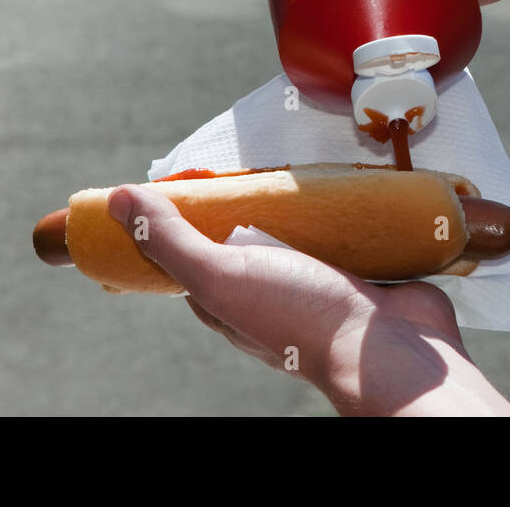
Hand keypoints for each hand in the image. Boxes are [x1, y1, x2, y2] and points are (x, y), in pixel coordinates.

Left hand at [107, 183, 509, 414]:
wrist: (393, 350)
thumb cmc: (303, 318)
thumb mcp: (222, 273)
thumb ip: (171, 239)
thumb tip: (117, 200)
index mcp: (229, 300)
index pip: (192, 252)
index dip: (184, 215)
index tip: (186, 176)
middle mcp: (271, 293)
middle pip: (249, 237)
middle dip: (248, 201)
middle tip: (251, 159)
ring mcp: (320, 283)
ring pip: (301, 234)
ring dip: (302, 205)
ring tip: (301, 161)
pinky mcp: (364, 272)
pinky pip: (349, 233)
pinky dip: (348, 212)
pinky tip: (350, 185)